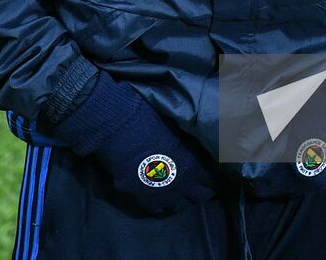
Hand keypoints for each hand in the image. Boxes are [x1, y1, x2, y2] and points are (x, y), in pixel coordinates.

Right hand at [47, 71, 217, 214]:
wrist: (114, 124)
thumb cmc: (144, 117)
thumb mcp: (173, 127)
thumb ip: (185, 143)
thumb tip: (191, 145)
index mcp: (193, 162)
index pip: (210, 178)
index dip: (210, 175)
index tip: (208, 172)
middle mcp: (182, 183)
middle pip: (199, 196)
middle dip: (199, 190)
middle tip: (196, 184)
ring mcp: (161, 193)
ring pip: (179, 206)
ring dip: (180, 198)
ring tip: (177, 190)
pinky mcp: (141, 197)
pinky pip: (157, 208)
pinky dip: (159, 203)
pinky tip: (158, 194)